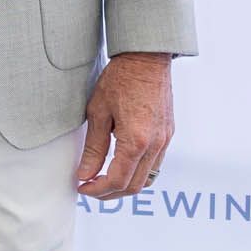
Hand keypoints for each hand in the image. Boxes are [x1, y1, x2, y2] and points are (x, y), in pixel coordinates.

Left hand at [74, 53, 173, 199]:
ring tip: (104, 179)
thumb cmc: (121, 79)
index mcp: (136, 141)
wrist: (146, 58)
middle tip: (90, 188)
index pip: (117, 180)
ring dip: (126, 184)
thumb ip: (93, 148)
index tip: (83, 187)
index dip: (97, 190)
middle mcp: (155, 144)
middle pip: (134, 186)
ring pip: (148, 178)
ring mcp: (164, 140)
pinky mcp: (167, 133)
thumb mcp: (98, 113)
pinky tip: (122, 164)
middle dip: (110, 192)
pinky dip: (139, 172)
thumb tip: (85, 174)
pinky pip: (156, 164)